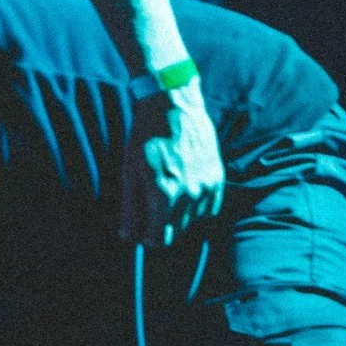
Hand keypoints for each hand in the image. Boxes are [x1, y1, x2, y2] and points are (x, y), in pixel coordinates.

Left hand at [122, 80, 224, 246]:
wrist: (173, 106)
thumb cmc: (145, 138)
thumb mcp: (130, 173)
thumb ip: (130, 209)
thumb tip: (128, 237)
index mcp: (164, 196)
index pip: (159, 238)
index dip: (147, 235)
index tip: (141, 225)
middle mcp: (189, 195)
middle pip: (176, 232)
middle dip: (162, 226)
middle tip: (151, 206)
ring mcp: (207, 187)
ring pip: (193, 221)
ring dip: (179, 215)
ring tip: (168, 193)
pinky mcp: (217, 178)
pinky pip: (209, 208)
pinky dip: (197, 206)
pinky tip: (184, 190)